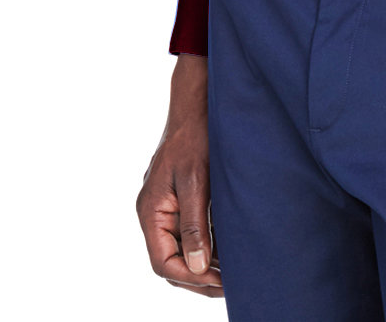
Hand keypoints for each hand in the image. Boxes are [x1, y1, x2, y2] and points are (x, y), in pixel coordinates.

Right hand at [136, 53, 223, 297]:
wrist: (198, 101)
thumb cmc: (195, 135)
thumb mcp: (196, 181)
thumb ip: (195, 225)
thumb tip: (198, 267)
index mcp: (151, 211)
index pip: (164, 262)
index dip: (191, 278)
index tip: (220, 282)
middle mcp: (155, 213)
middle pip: (171, 261)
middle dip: (199, 277)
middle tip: (231, 284)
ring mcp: (167, 207)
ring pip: (181, 249)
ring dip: (205, 264)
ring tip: (233, 272)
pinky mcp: (181, 199)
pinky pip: (190, 232)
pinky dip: (207, 246)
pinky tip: (229, 250)